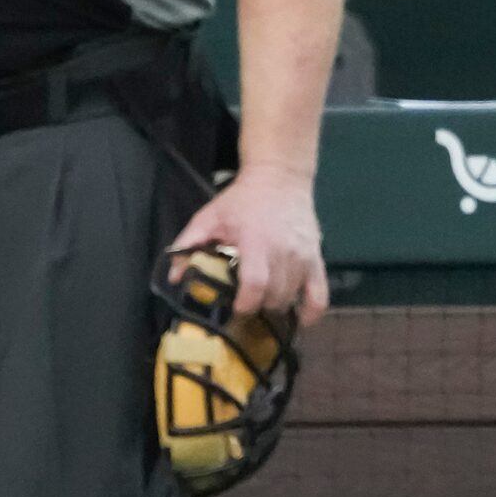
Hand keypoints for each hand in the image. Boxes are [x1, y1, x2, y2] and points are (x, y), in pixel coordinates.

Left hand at [172, 164, 326, 321]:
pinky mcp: (317, 259)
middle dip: (258, 306)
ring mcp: (304, 257)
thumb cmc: (241, 200)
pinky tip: (299, 319)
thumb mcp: (209, 217)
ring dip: (275, 305)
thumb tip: (175, 277)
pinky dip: (311, 313)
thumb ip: (188, 245)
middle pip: (273, 297)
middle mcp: (284, 252)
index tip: (235, 308)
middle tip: (245, 302)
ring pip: (291, 298)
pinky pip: (320, 296)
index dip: (245, 304)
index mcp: (256, 242)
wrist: (280, 177)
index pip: (255, 285)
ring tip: (263, 300)